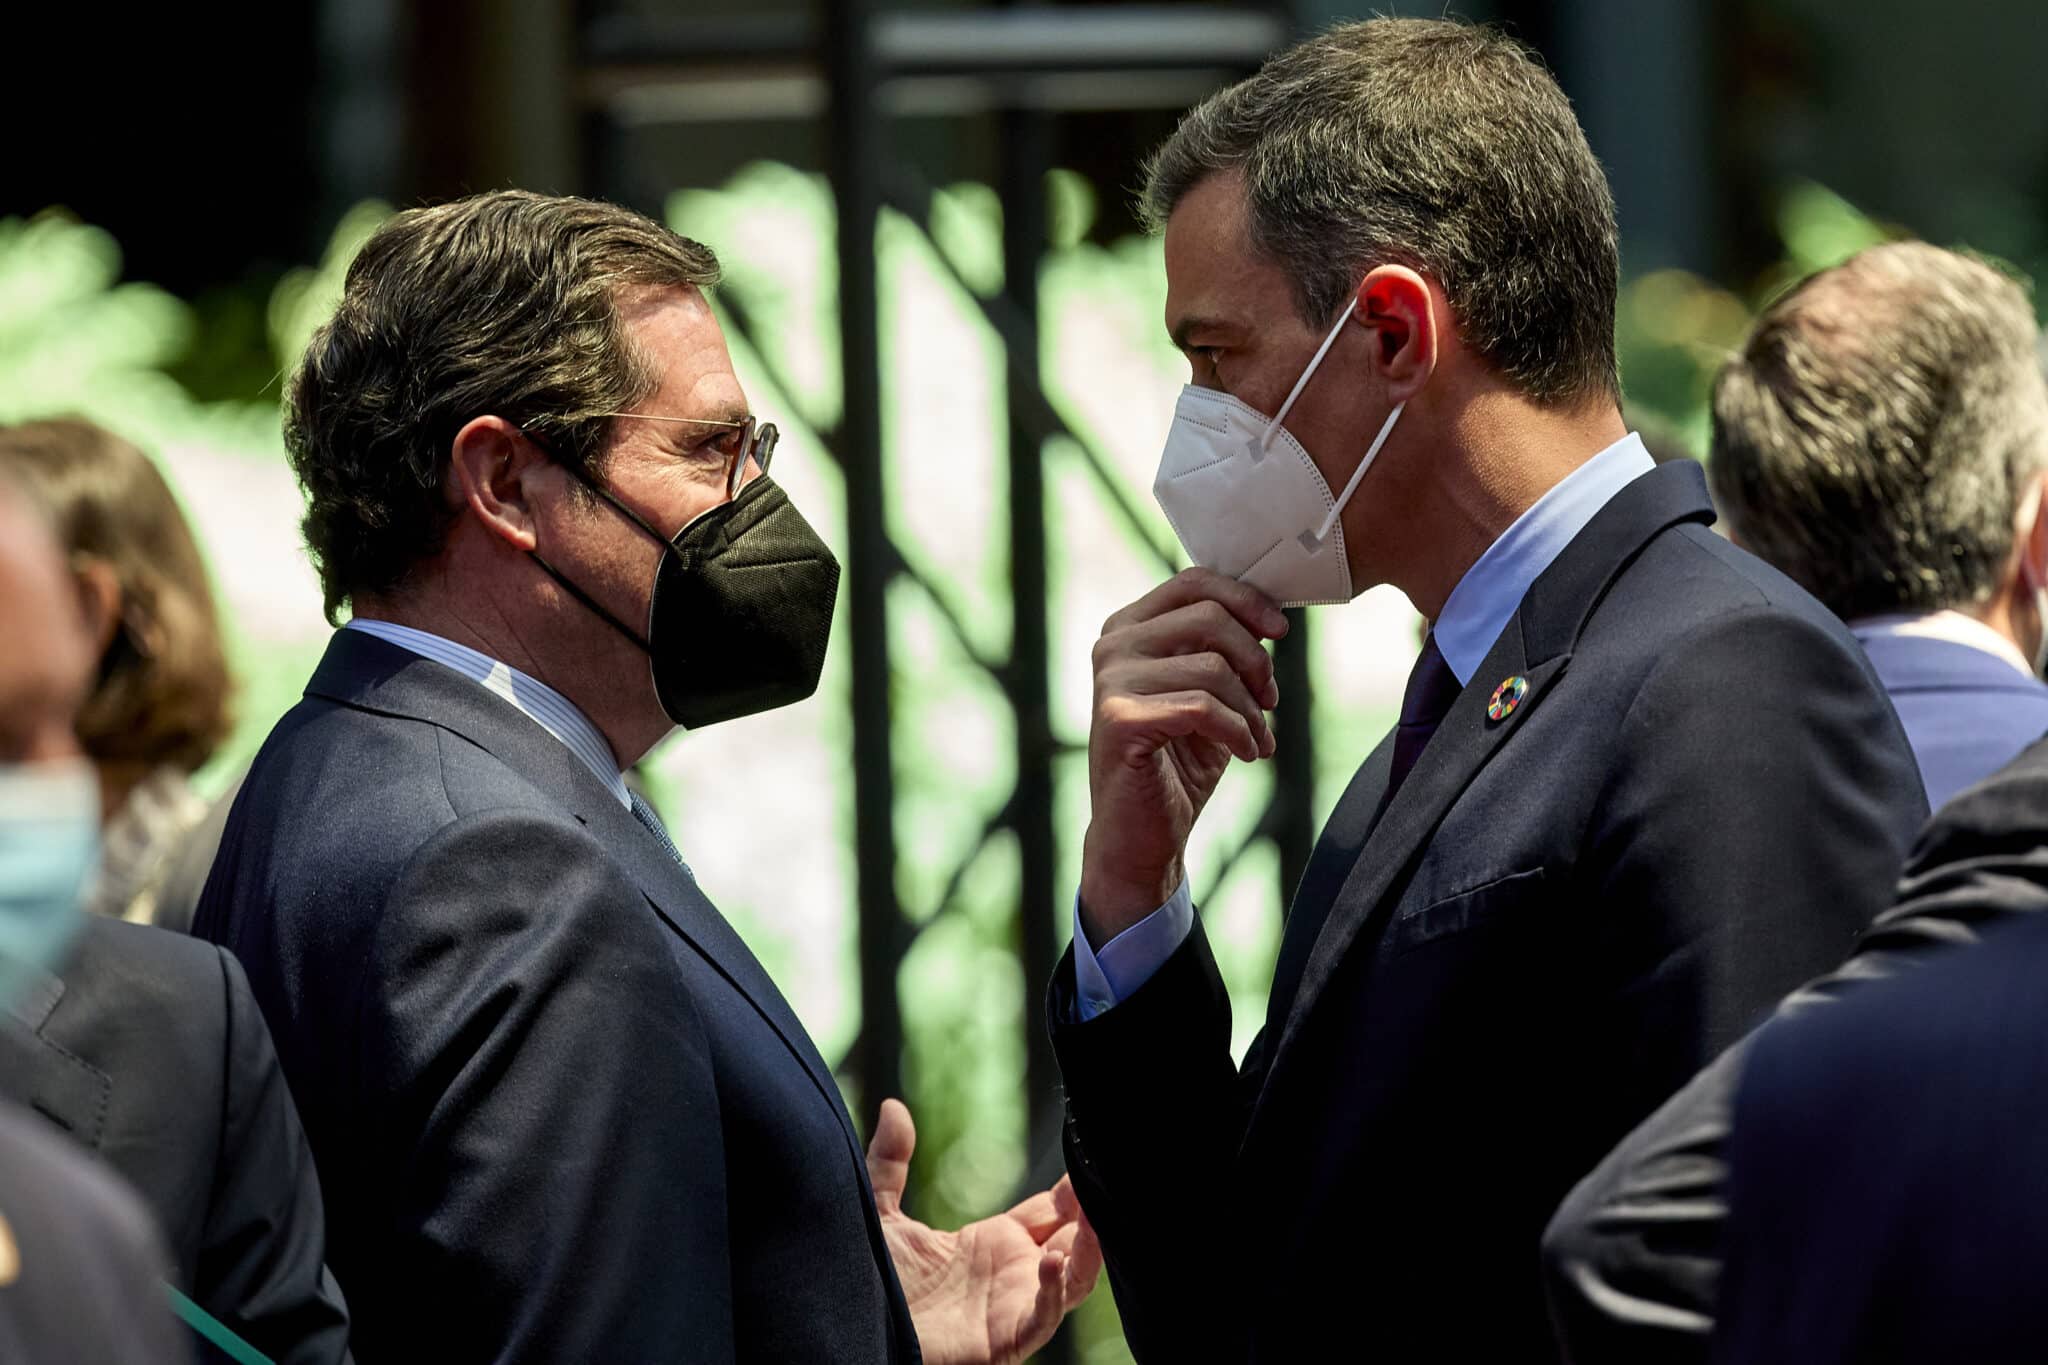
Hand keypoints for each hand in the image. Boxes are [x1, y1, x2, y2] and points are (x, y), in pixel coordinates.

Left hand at [866, 1099, 1101, 1364]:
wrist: (852, 1334)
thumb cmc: (871, 1287)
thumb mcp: (883, 1218)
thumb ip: (889, 1164)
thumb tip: (893, 1106)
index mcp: (994, 1243)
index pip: (1050, 1209)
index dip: (1072, 1187)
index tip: (1090, 1153)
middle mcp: (1013, 1273)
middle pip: (1073, 1237)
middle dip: (1091, 1210)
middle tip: (1104, 1178)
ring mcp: (1014, 1306)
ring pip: (1073, 1276)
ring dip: (1089, 1247)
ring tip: (1093, 1215)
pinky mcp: (1006, 1339)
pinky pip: (1043, 1316)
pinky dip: (1056, 1290)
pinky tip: (1053, 1261)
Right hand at [1080, 568, 1286, 942]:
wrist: (1142, 835)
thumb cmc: (1178, 762)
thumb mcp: (1209, 694)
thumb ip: (1225, 650)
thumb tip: (1271, 616)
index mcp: (1129, 628)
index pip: (1194, 582)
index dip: (1247, 599)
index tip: (1280, 632)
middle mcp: (1113, 645)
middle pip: (1211, 617)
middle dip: (1257, 662)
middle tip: (1270, 703)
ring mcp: (1110, 680)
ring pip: (1214, 666)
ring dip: (1252, 710)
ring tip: (1257, 740)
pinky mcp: (1119, 718)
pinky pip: (1204, 706)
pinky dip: (1238, 732)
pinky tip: (1247, 755)